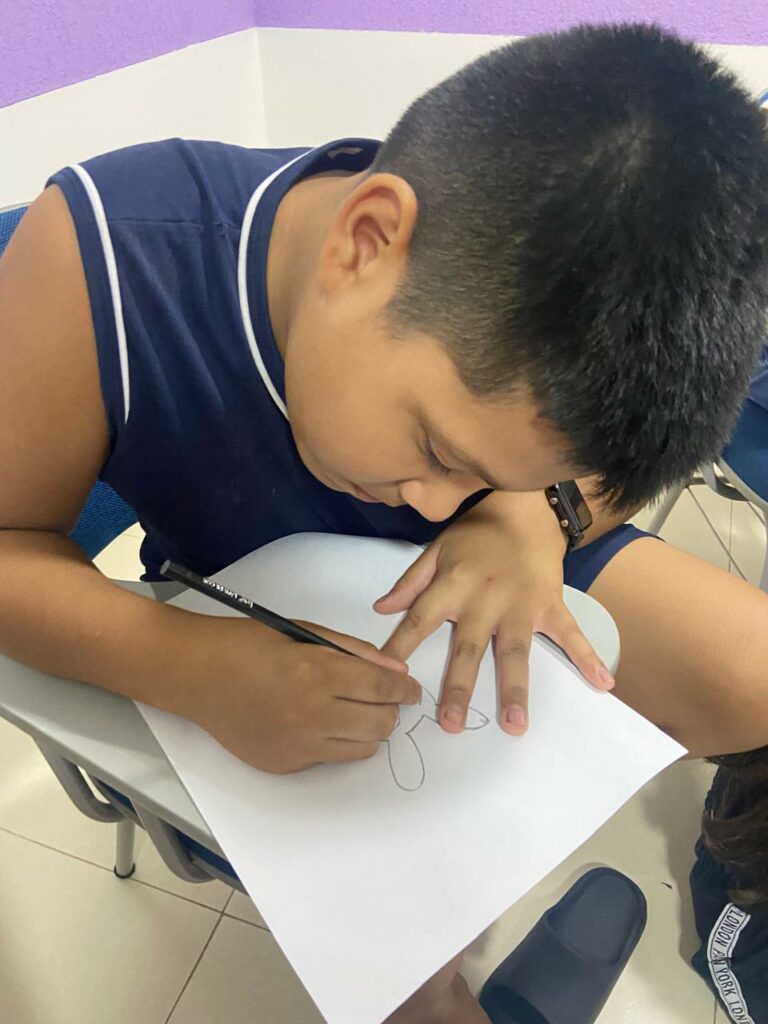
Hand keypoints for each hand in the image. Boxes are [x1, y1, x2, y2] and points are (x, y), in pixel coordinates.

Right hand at [181, 614, 421, 773]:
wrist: (197, 675)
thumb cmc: (249, 644)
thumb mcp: (306, 633)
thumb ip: (355, 652)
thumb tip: (396, 672)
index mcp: (317, 672)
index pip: (382, 689)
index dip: (405, 691)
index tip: (411, 690)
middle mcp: (311, 714)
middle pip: (381, 724)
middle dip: (390, 711)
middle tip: (382, 699)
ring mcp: (298, 745)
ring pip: (363, 748)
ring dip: (369, 730)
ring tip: (353, 711)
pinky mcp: (285, 765)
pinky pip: (330, 759)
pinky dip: (336, 742)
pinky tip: (319, 723)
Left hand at [374, 491, 613, 736]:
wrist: (525, 507)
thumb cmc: (476, 532)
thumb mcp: (437, 549)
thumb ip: (410, 582)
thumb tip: (381, 610)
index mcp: (452, 585)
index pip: (420, 620)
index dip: (401, 647)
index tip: (387, 679)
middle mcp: (485, 599)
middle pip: (469, 647)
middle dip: (460, 685)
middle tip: (451, 724)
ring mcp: (521, 605)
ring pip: (516, 651)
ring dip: (516, 688)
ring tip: (516, 725)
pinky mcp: (551, 604)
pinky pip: (570, 633)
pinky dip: (588, 656)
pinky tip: (603, 682)